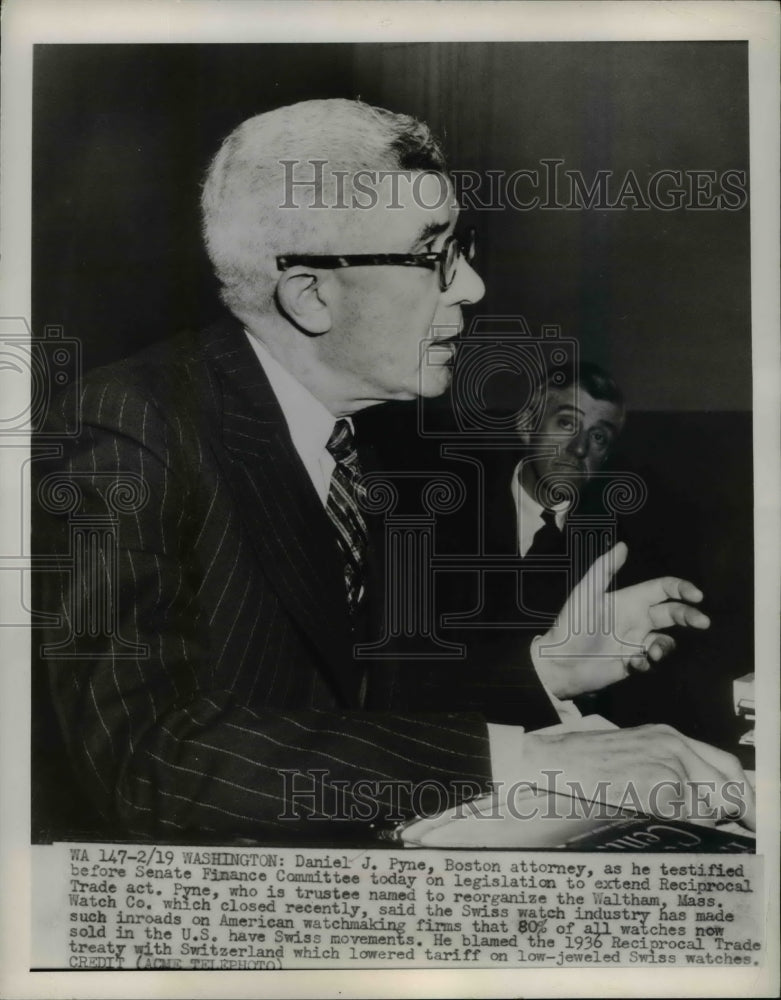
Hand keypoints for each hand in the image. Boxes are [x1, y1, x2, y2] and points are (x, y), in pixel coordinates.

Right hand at [523, 723, 754, 828]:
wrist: (552, 765)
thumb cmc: (584, 765)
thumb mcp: (633, 755)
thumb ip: (669, 770)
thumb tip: (705, 803)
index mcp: (668, 736)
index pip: (726, 764)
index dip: (743, 792)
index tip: (751, 815)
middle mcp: (673, 746)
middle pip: (727, 785)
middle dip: (733, 811)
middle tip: (732, 831)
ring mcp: (666, 765)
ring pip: (707, 806)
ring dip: (696, 821)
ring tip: (662, 820)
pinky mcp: (656, 787)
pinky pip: (684, 818)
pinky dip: (676, 827)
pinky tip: (648, 820)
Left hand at [534, 542, 709, 698]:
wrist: (560, 660)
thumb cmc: (572, 623)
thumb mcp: (586, 592)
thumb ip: (605, 569)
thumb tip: (624, 545)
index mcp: (630, 600)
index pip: (663, 589)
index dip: (682, 589)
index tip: (697, 596)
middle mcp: (637, 619)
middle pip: (673, 613)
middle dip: (690, 616)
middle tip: (702, 622)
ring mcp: (635, 642)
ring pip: (666, 641)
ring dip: (665, 646)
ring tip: (651, 652)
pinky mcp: (632, 663)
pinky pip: (651, 662)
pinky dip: (647, 663)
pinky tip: (632, 663)